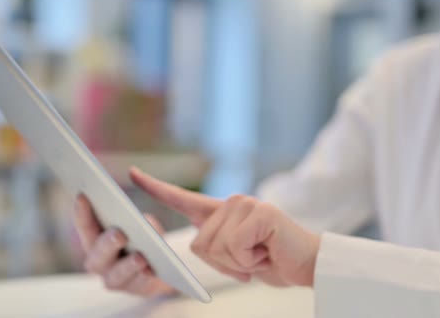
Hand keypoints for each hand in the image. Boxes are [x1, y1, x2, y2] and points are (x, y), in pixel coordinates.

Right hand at [73, 195, 174, 295]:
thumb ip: (134, 218)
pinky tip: (151, 271)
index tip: (82, 196)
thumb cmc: (144, 236)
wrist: (163, 261)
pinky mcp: (136, 290)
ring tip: (140, 257)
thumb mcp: (140, 222)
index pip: (84, 227)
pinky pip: (138, 287)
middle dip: (106, 245)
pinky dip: (144, 278)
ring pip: (115, 276)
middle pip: (96, 257)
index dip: (81, 213)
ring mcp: (116, 279)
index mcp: (95, 240)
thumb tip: (137, 219)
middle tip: (119, 234)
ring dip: (127, 266)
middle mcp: (100, 263)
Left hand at [130, 167, 320, 286]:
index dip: (156, 187)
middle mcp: (230, 202)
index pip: (182, 199)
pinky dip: (250, 262)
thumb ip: (214, 244)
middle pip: (199, 244)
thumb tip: (198, 245)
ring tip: (259, 254)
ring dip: (238, 264)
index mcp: (220, 212)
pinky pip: (235, 247)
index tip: (133, 173)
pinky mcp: (260, 213)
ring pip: (215, 247)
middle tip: (250, 259)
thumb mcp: (233, 255)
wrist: (306, 265)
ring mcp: (246, 204)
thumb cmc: (269, 260)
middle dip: (223, 264)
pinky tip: (266, 252)